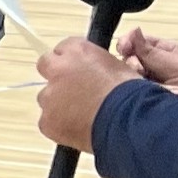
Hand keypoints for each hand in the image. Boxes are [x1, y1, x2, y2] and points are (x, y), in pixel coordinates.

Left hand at [35, 36, 133, 153]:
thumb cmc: (131, 93)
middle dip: (56, 76)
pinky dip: (59, 125)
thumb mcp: (117, 67)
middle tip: (72, 90)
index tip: (78, 71)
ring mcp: (49, 95)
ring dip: (58, 103)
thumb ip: (96, 66)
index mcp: (77, 51)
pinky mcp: (46, 120)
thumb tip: (92, 74)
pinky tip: (78, 129)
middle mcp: (58, 69)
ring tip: (81, 115)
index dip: (71, 61)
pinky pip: (48, 121)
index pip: (63, 48)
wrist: (127, 121)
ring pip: (46, 97)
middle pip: (46, 66)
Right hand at [116, 25, 177, 98]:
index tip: (124, 49)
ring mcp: (153, 83)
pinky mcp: (152, 99)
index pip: (135, 42)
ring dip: (139, 84)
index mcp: (163, 50)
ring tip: (157, 88)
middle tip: (142, 73)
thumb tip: (133, 30)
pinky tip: (155, 98)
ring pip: (131, 80)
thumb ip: (152, 52)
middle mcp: (155, 66)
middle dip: (132, 67)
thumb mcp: (177, 65)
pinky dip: (143, 98)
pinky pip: (138, 97)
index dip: (127, 44)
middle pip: (129, 62)